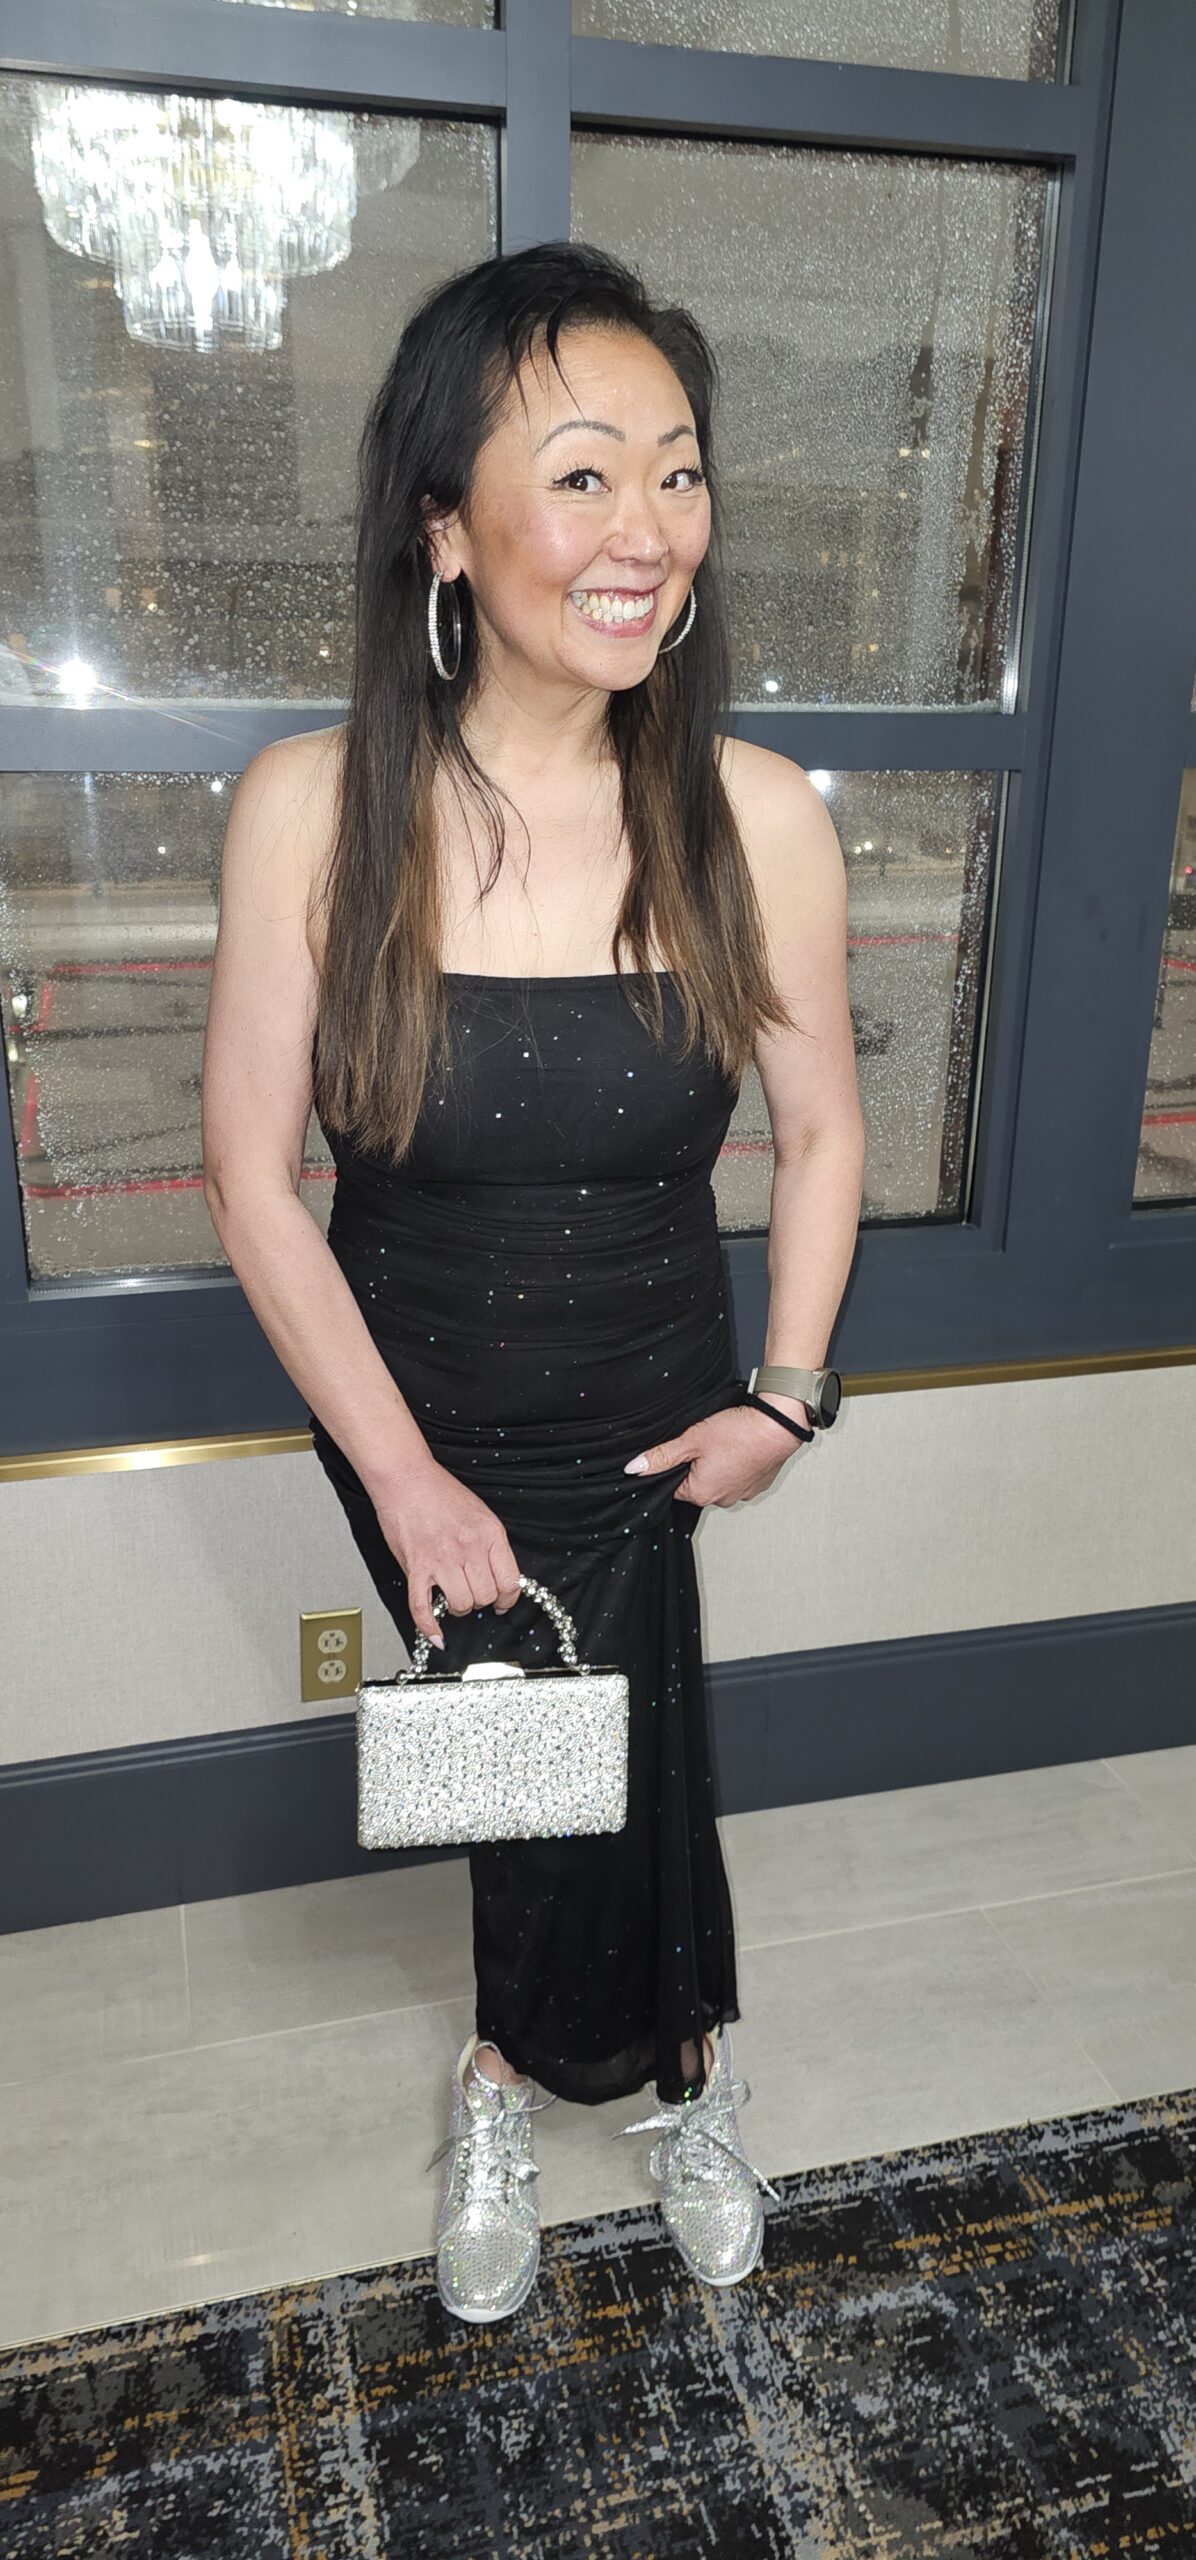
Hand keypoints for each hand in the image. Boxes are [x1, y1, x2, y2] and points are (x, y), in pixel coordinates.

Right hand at [370, 1456, 521, 1647]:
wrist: (407, 1478)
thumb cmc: (440, 1493)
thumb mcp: (480, 1514)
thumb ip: (490, 1546)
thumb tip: (498, 1576)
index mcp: (490, 1534)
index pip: (510, 1582)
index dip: (507, 1599)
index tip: (501, 1602)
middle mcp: (469, 1548)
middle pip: (486, 1596)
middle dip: (481, 1600)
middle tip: (472, 1592)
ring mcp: (442, 1559)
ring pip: (462, 1605)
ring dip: (458, 1606)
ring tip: (452, 1595)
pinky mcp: (416, 1567)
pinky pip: (422, 1607)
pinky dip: (429, 1626)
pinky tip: (436, 1633)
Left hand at [623, 1400, 809, 1508]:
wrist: (778, 1427)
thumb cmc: (738, 1433)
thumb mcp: (692, 1440)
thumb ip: (661, 1456)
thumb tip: (635, 1468)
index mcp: (701, 1494)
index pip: (675, 1485)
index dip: (678, 1464)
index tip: (687, 1449)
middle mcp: (721, 1500)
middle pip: (697, 1484)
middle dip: (698, 1464)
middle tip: (708, 1443)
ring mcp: (742, 1495)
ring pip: (719, 1480)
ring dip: (719, 1465)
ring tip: (726, 1444)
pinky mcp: (758, 1486)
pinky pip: (739, 1478)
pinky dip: (738, 1465)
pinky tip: (740, 1449)